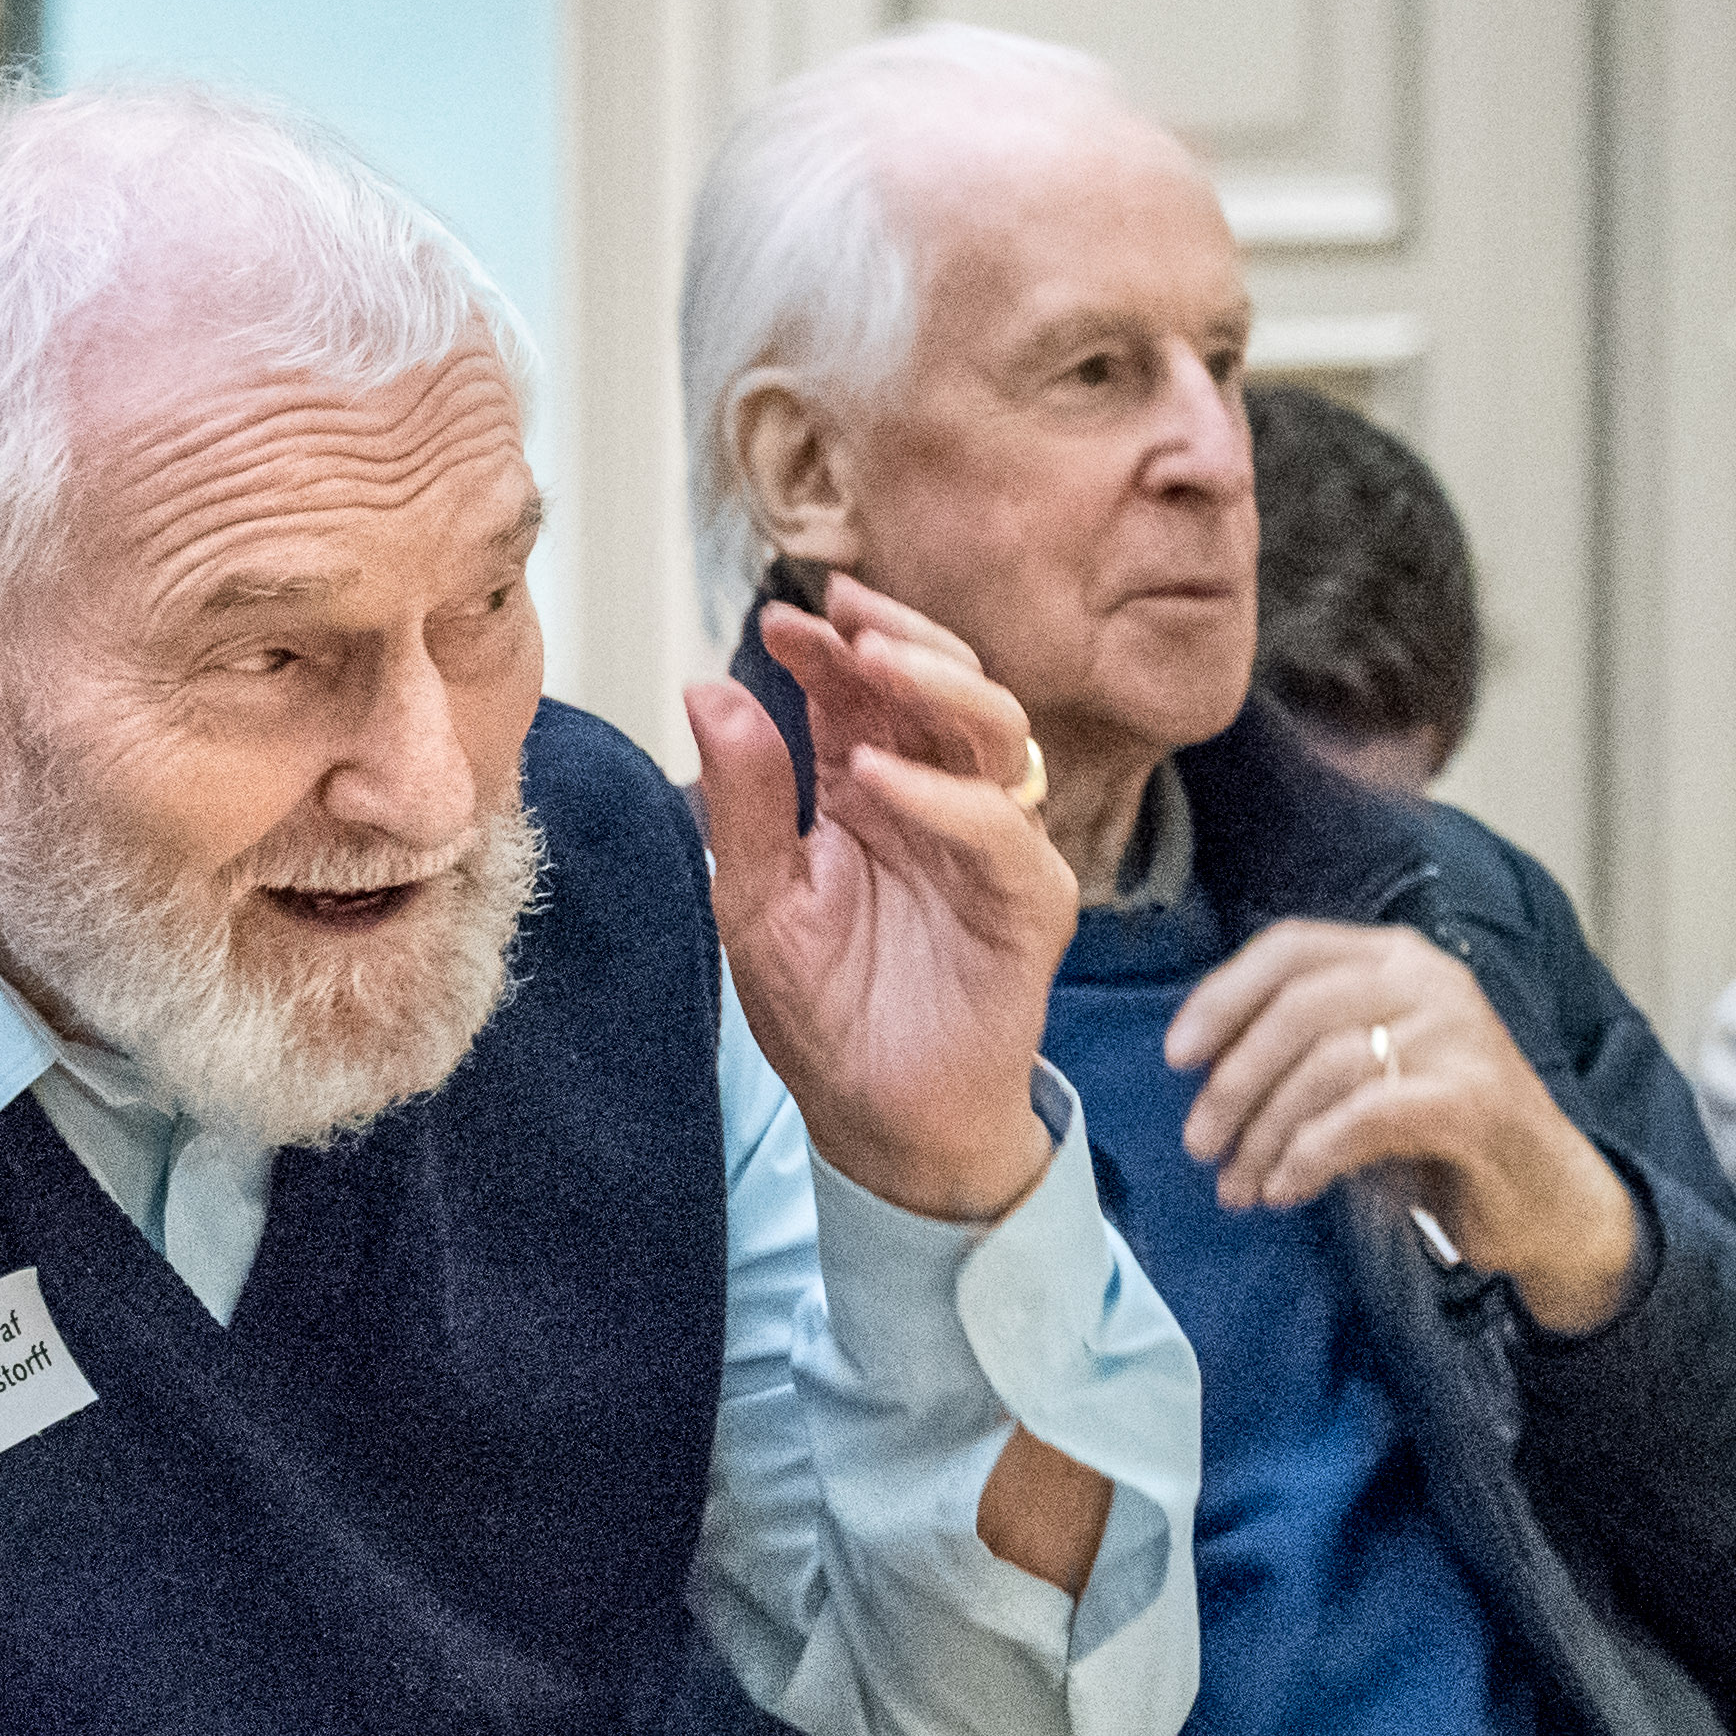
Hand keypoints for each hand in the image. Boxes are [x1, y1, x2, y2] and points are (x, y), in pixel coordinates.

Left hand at [682, 581, 1072, 1223]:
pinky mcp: (1029, 903)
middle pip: (945, 686)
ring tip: (870, 659)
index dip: (830, 646)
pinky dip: (943, 799)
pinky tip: (880, 779)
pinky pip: (1000, 832)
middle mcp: (942, 802)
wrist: (880, 1122)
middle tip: (841, 614)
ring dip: (935, 686)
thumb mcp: (755, 902)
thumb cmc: (826, 1014)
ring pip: (995, 732)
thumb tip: (705, 688)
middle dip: (897, 637)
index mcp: (872, 787)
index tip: (781, 619)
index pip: (865, 690)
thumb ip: (744, 799)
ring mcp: (993, 846)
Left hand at [1161, 920, 1637, 1333]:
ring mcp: (1459, 1035)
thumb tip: (1200, 1066)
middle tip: (1199, 1143)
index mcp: (1397, 958)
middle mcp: (1431, 981)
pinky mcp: (1473, 1099)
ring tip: (1240, 1185)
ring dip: (1265, 1133)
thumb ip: (1303, 1049)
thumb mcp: (1368, 1072)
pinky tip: (1286, 1190)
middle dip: (1233, 1082)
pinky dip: (1309, 1156)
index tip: (1177, 1057)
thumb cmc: (1442, 1137)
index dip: (1222, 997)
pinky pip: (1362, 1117)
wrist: (1550, 1201)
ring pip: (1323, 1067)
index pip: (1289, 947)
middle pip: (1296, 1008)